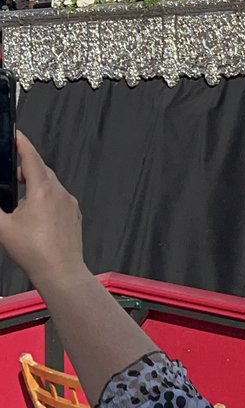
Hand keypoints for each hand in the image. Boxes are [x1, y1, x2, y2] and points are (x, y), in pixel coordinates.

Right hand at [0, 132, 83, 289]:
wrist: (61, 272)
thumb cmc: (35, 252)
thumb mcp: (4, 229)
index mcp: (42, 190)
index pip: (31, 158)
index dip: (23, 144)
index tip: (17, 135)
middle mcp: (59, 192)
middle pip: (41, 171)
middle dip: (26, 169)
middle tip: (10, 174)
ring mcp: (69, 203)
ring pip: (50, 185)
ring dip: (35, 186)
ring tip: (20, 199)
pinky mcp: (74, 214)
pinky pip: (58, 199)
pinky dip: (46, 199)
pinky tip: (36, 216)